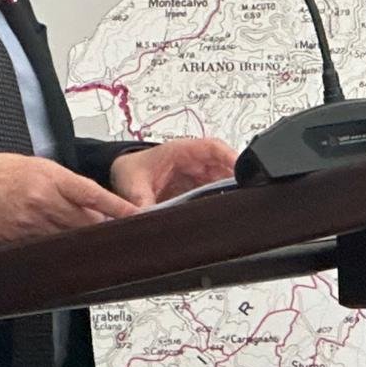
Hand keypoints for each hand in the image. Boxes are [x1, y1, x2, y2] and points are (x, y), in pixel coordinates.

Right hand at [0, 153, 140, 243]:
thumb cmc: (11, 172)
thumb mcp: (46, 168)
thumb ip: (73, 185)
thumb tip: (99, 204)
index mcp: (54, 180)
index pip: (93, 195)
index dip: (117, 207)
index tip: (136, 215)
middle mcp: (46, 202)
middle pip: (86, 222)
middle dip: (102, 227)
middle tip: (114, 230)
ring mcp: (34, 224)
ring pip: (71, 238)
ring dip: (83, 239)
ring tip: (86, 236)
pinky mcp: (23, 239)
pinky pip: (49, 248)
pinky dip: (59, 247)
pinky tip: (61, 245)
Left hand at [108, 138, 238, 205]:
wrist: (123, 173)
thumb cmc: (130, 170)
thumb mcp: (132, 186)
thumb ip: (140, 202)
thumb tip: (146, 218)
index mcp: (181, 151)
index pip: (213, 148)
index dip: (231, 157)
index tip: (242, 170)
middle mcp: (193, 161)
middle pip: (224, 167)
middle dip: (235, 181)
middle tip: (242, 199)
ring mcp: (197, 175)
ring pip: (222, 181)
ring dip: (228, 193)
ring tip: (233, 210)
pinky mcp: (196, 189)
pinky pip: (213, 193)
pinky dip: (219, 202)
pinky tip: (220, 215)